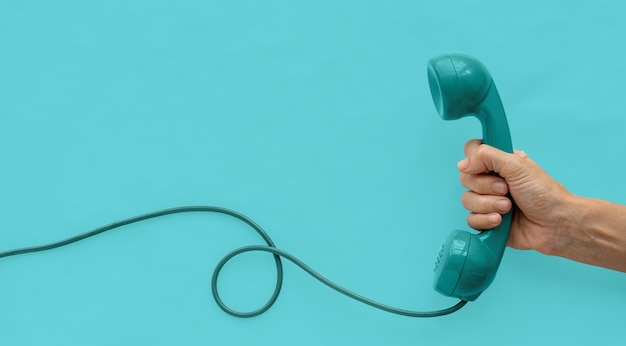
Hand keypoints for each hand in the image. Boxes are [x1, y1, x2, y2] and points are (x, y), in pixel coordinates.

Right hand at [457, 139, 571, 254]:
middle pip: (466, 178)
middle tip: (506, 190)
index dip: (473, 160)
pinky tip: (500, 222)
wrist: (556, 225)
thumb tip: (462, 164)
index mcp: (498, 163)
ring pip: (466, 200)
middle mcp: (491, 181)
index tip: (486, 168)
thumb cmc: (545, 194)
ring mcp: (488, 201)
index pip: (471, 152)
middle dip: (485, 187)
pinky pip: (471, 219)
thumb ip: (486, 156)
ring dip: (488, 205)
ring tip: (508, 208)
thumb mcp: (517, 165)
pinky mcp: (487, 221)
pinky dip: (486, 220)